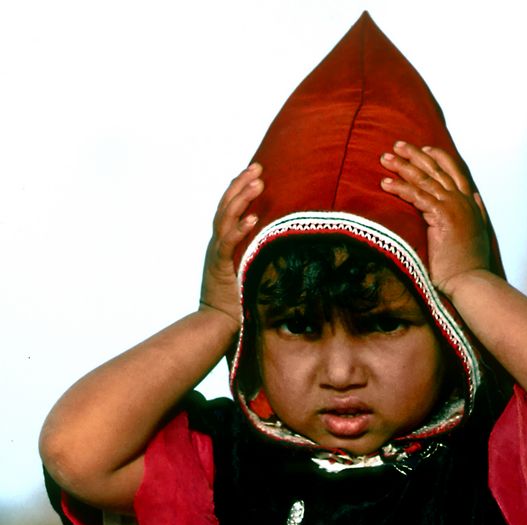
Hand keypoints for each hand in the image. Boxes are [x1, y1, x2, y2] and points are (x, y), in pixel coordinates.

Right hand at [199, 163, 263, 324]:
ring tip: (258, 182)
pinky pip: (228, 243)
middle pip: (225, 205)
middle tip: (258, 167)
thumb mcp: (248, 275)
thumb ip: (258, 260)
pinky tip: (254, 217)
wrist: (216, 325)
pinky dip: (240, 228)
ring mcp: (216, 254)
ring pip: (225, 217)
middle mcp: (216, 245)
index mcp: (222, 245)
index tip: (254, 173)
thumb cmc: (236, 305)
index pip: (228, 210)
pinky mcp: (219, 267)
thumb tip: (282, 251)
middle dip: (241, 184)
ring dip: (242, 198)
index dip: (238, 189)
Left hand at [380, 142, 489, 298]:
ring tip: (385, 158)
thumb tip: (475, 197)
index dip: (438, 157)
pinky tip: (385, 183)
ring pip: (424, 179)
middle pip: (436, 169)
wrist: (471, 281)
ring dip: (403, 166)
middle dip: (415, 155)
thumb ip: (475, 212)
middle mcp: (462, 200)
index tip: (424, 149)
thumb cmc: (469, 265)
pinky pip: (416, 196)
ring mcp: (452, 207)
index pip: (454, 171)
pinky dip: (400, 187)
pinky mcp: (441, 217)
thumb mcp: (477, 233)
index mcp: (469, 203)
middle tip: (397, 145)